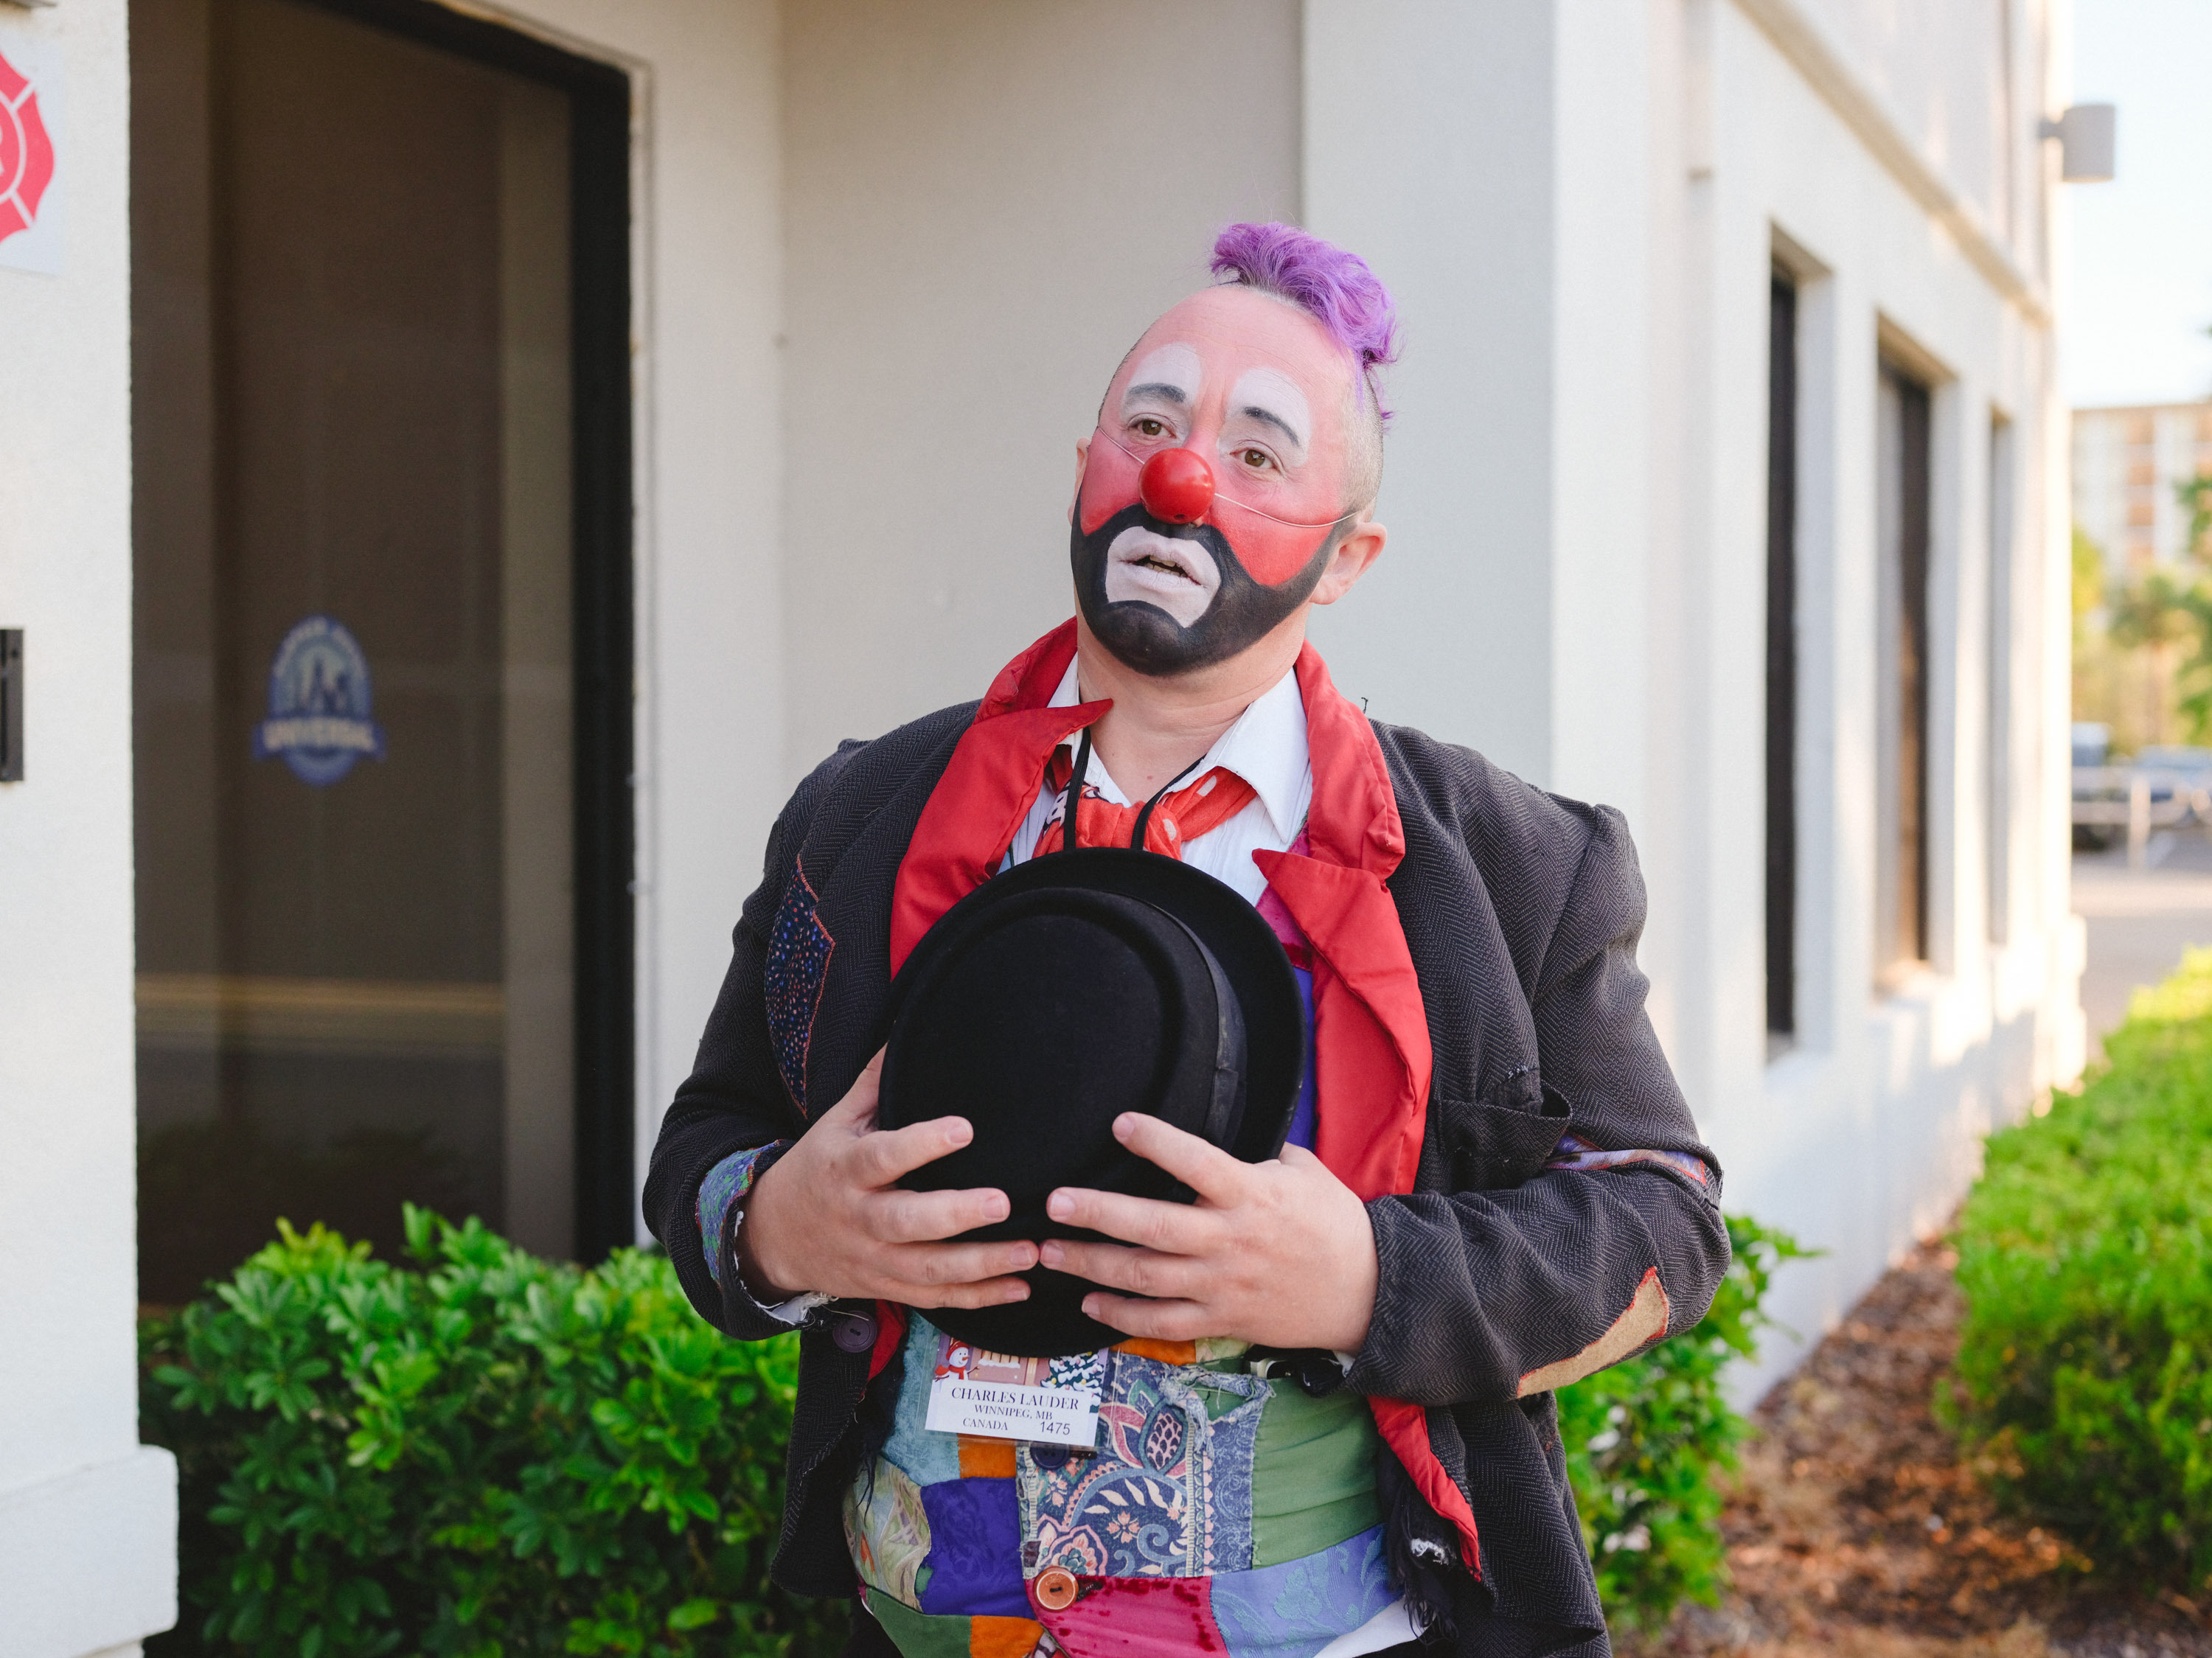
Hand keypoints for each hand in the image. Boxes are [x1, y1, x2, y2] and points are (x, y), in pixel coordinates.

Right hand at [738, 1050, 1039, 1309]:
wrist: (774, 1237)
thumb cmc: (819, 1167)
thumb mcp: (836, 1121)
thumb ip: (875, 1082)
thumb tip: (908, 1022)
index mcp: (846, 1169)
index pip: (883, 1156)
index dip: (921, 1144)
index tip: (964, 1129)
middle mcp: (859, 1218)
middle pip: (905, 1222)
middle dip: (955, 1216)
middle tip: (1003, 1202)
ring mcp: (873, 1260)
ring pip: (927, 1271)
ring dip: (982, 1266)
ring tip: (1030, 1251)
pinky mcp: (887, 1288)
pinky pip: (935, 1299)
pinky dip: (978, 1298)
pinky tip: (1020, 1288)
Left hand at [1038, 1113, 1377, 1350]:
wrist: (1368, 1291)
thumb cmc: (1334, 1223)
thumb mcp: (1303, 1172)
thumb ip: (1259, 1155)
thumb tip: (1223, 1136)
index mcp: (1252, 1194)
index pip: (1196, 1162)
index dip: (1157, 1141)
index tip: (1119, 1123)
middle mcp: (1231, 1240)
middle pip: (1154, 1226)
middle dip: (1098, 1213)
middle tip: (1055, 1202)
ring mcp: (1223, 1284)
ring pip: (1146, 1277)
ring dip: (1093, 1265)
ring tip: (1050, 1252)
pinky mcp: (1223, 1320)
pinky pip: (1163, 1324)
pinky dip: (1122, 1316)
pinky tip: (1090, 1302)